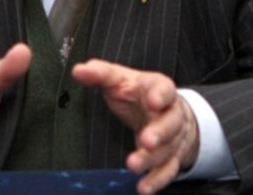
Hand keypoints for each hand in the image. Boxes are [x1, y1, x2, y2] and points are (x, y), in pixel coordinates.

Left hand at [72, 59, 198, 194]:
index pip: (164, 89)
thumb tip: (79, 70)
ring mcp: (173, 137)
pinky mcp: (171, 157)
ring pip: (167, 149)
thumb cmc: (138, 93)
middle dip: (159, 132)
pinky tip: (143, 188)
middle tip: (146, 140)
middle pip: (170, 122)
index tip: (153, 101)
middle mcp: (170, 113)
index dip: (160, 95)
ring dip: (151, 159)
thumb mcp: (120, 79)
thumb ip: (101, 73)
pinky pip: (167, 170)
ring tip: (133, 165)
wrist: (165, 110)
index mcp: (159, 89)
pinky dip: (156, 180)